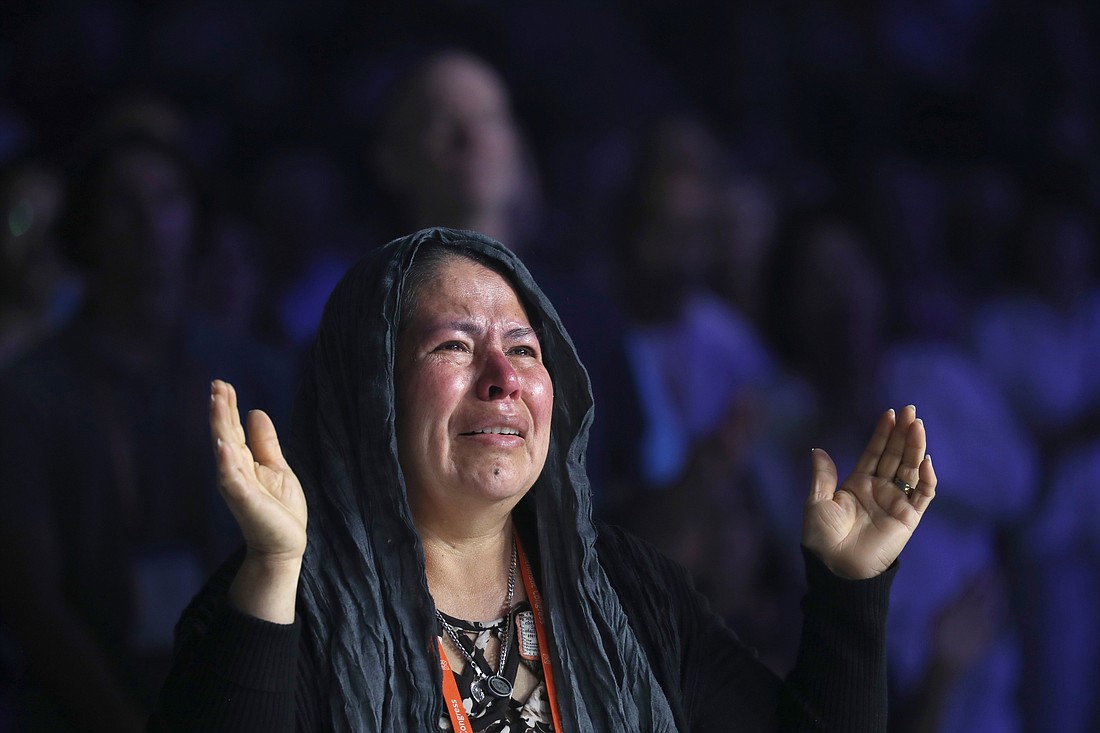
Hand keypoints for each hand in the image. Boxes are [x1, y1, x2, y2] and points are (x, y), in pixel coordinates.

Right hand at [211, 379, 307, 564]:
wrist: (284, 544)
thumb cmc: (279, 509)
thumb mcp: (276, 467)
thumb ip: (264, 442)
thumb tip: (255, 411)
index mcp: (242, 462)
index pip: (232, 429)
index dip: (228, 406)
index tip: (222, 383)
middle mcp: (235, 471)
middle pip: (225, 434)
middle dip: (220, 409)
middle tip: (216, 384)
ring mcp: (238, 485)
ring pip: (225, 450)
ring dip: (220, 426)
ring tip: (217, 402)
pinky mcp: (245, 501)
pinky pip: (233, 479)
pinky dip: (226, 462)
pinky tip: (222, 445)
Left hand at [801, 405, 935, 578]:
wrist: (836, 568)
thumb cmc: (822, 538)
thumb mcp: (817, 503)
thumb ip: (823, 476)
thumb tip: (817, 449)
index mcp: (857, 484)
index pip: (874, 453)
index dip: (883, 434)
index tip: (890, 413)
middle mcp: (879, 490)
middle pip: (895, 456)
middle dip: (903, 434)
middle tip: (911, 411)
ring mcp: (895, 503)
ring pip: (910, 470)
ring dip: (915, 448)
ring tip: (918, 426)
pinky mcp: (908, 519)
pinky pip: (922, 496)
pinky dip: (926, 479)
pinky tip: (925, 460)